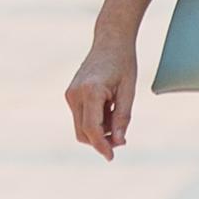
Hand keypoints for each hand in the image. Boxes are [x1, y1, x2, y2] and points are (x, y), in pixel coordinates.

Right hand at [65, 35, 138, 160]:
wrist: (110, 41)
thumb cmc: (124, 63)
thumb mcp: (129, 90)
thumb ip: (123, 117)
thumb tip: (118, 141)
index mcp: (91, 92)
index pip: (92, 129)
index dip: (101, 145)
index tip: (111, 157)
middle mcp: (75, 95)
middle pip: (84, 132)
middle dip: (101, 140)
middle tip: (122, 139)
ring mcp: (70, 95)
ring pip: (81, 126)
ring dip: (99, 130)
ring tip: (117, 115)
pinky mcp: (70, 94)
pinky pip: (80, 117)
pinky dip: (94, 120)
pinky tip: (109, 108)